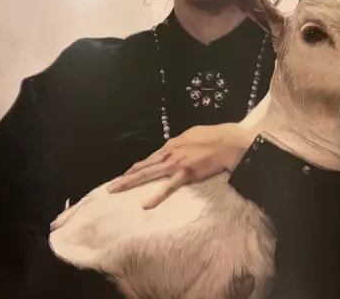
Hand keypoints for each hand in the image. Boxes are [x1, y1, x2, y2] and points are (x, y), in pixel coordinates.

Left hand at [107, 123, 254, 208]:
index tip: (127, 175)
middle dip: (126, 176)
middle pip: (144, 166)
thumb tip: (179, 147)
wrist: (229, 141)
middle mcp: (170, 152)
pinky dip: (156, 196)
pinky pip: (168, 187)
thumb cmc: (216, 137)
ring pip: (148, 174)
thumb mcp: (194, 135)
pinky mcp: (186, 173)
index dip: (137, 168)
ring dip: (130, 182)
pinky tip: (145, 204)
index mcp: (172, 144)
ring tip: (116, 190)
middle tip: (111, 187)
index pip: (151, 159)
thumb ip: (184, 143)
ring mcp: (176, 163)